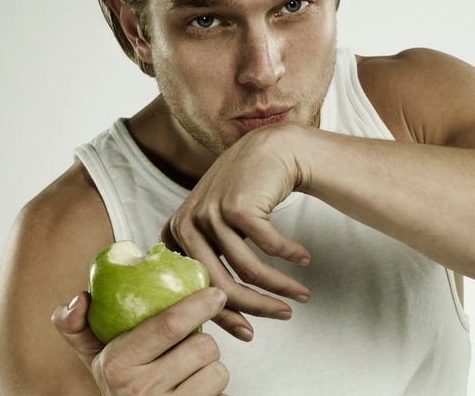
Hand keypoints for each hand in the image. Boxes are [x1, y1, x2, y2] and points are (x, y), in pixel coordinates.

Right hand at [52, 288, 228, 395]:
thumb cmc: (119, 385)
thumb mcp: (94, 357)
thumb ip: (77, 326)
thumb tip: (80, 299)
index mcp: (117, 363)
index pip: (169, 324)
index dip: (199, 304)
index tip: (216, 293)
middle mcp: (141, 390)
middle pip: (201, 345)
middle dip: (207, 337)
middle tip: (200, 338)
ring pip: (215, 368)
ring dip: (210, 363)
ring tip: (190, 367)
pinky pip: (219, 389)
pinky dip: (213, 383)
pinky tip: (196, 385)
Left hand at [161, 124, 311, 337]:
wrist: (271, 149)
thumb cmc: (246, 191)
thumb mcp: (218, 221)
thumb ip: (210, 254)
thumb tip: (222, 306)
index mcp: (177, 232)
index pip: (194, 288)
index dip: (222, 316)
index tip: (248, 331)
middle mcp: (188, 223)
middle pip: (220, 286)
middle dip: (256, 308)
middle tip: (283, 316)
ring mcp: (210, 213)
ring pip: (248, 270)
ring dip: (280, 286)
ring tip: (302, 293)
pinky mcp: (237, 207)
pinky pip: (269, 247)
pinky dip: (290, 255)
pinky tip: (304, 257)